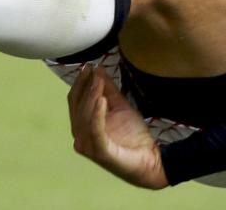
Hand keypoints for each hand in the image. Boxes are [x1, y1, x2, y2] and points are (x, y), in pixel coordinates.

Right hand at [68, 65, 167, 188]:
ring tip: (98, 81)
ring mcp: (89, 146)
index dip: (80, 83)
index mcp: (83, 126)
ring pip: (84, 117)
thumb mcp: (120, 106)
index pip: (75, 101)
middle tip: (91, 70)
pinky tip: (102, 99)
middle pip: (77, 108)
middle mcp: (81, 137)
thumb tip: (98, 69)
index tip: (88, 66)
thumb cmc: (133, 135)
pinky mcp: (101, 152)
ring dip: (91, 96)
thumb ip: (109, 90)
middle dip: (84, 87)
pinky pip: (96, 130)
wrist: (150, 158)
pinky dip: (97, 114)